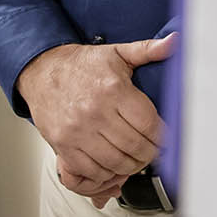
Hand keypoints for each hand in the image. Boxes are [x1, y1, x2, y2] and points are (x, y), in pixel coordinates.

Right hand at [17, 34, 174, 195]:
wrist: (42, 71)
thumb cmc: (81, 65)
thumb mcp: (117, 53)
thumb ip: (147, 50)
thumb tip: (174, 42)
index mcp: (113, 89)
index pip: (149, 124)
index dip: (162, 136)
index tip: (165, 138)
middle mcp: (95, 112)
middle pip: (135, 146)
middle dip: (150, 154)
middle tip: (154, 152)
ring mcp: (78, 131)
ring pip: (115, 162)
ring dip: (131, 166)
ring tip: (136, 159)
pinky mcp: (63, 145)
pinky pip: (90, 170)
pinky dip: (106, 174)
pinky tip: (113, 165)